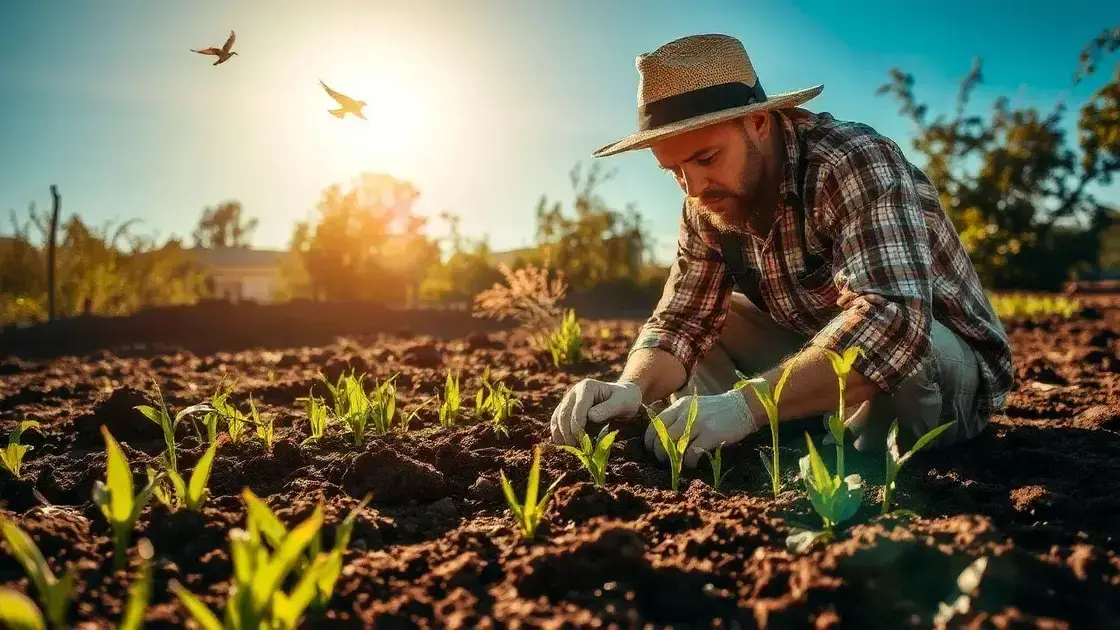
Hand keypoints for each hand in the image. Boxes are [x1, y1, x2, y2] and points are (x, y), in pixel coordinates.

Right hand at [551, 379, 642, 445]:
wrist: (623, 397)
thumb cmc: (625, 399)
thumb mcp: (622, 403)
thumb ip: (607, 409)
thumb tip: (590, 417)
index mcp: (587, 387)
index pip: (577, 409)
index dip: (577, 427)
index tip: (582, 442)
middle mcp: (574, 392)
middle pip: (564, 414)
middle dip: (568, 433)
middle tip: (576, 449)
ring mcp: (569, 400)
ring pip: (557, 418)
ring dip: (561, 435)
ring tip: (570, 449)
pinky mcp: (567, 409)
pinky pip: (557, 421)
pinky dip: (558, 434)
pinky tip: (564, 444)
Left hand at [643, 389, 758, 467]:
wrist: (743, 406)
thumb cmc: (717, 411)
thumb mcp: (694, 407)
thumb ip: (679, 417)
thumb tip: (662, 436)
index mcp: (680, 406)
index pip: (656, 423)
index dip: (650, 439)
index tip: (650, 449)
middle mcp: (686, 413)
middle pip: (662, 436)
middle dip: (658, 452)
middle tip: (662, 460)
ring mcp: (698, 423)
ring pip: (674, 444)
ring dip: (671, 458)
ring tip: (675, 464)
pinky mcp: (711, 434)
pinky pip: (692, 452)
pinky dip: (689, 462)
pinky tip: (692, 464)